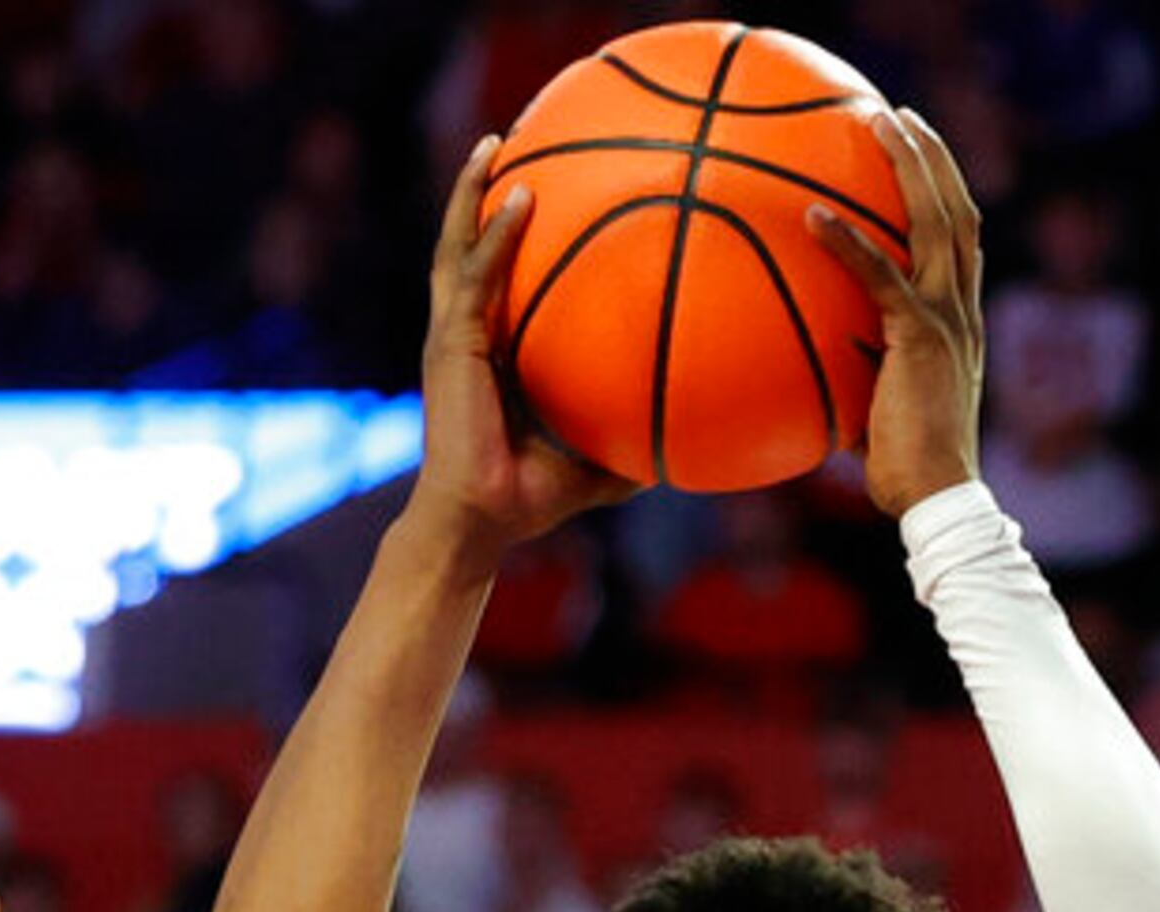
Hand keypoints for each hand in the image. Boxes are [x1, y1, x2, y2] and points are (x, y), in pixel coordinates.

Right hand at [403, 137, 634, 570]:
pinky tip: (520, 198)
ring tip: (496, 143)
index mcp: (489, 348)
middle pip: (465, 244)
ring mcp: (452, 336)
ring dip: (472, 192)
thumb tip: (707, 423)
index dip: (506, 231)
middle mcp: (464, 333)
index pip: (494, 276)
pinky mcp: (452, 347)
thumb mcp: (601, 451)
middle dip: (479, 191)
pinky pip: (475, 278)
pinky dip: (496, 235)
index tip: (537, 184)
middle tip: (506, 140)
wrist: (483, 523)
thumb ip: (640, 426)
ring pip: (456, 246)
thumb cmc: (534, 496)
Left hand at [807, 108, 983, 516]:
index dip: (945, 192)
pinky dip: (848, 243)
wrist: (936, 497)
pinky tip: (813, 216)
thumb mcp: (880, 406)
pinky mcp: (919, 338)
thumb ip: (861, 373)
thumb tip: (819, 364)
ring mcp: (947, 318)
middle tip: (900, 117)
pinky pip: (881, 276)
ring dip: (908, 167)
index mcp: (960, 321)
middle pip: (957, 210)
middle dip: (931, 157)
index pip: (961, 240)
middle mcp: (962, 309)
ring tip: (880, 124)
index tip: (921, 157)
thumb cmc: (904, 466)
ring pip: (935, 221)